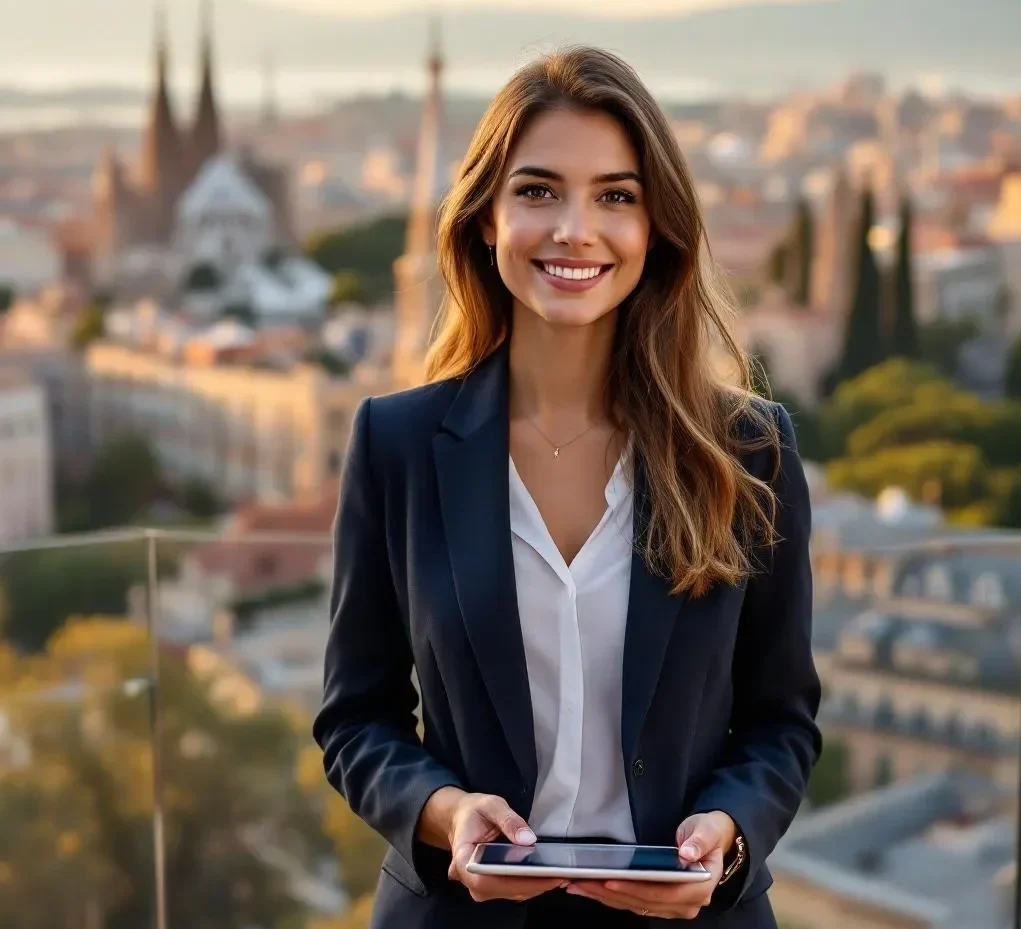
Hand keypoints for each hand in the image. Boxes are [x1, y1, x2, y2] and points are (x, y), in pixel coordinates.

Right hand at [443, 791, 564, 903]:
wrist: (462, 817)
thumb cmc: (473, 812)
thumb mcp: (491, 806)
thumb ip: (509, 820)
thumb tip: (528, 839)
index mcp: (463, 859)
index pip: (488, 879)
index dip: (518, 882)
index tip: (544, 876)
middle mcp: (470, 879)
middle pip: (504, 890)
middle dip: (534, 884)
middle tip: (561, 874)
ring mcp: (481, 886)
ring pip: (512, 893)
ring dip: (535, 886)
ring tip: (559, 874)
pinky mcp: (492, 886)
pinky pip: (513, 890)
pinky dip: (531, 884)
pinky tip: (547, 875)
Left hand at [565, 811, 734, 918]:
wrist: (712, 838)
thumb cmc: (710, 832)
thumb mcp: (708, 829)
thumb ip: (700, 840)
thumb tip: (689, 852)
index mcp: (700, 887)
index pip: (662, 893)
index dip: (635, 889)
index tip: (610, 880)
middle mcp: (686, 903)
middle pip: (643, 903)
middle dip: (610, 893)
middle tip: (582, 882)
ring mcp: (673, 906)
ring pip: (634, 905)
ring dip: (605, 897)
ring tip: (578, 885)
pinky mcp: (661, 903)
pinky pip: (634, 903)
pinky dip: (612, 897)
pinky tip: (592, 888)